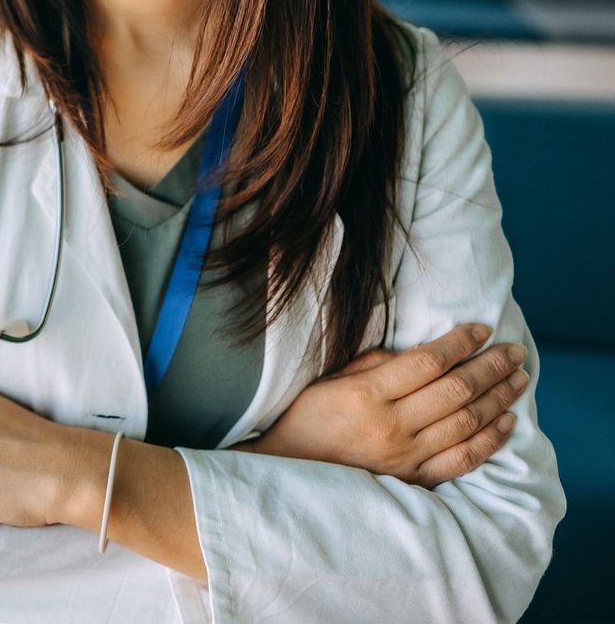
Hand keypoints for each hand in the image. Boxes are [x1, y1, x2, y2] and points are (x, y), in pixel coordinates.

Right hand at [243, 323, 526, 486]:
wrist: (289, 471)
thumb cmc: (308, 418)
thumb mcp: (331, 380)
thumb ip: (376, 365)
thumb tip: (424, 354)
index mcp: (366, 395)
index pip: (427, 362)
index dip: (459, 343)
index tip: (481, 328)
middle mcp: (391, 426)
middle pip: (456, 391)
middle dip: (491, 366)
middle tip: (514, 351)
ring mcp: (405, 457)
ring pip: (467, 423)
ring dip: (498, 398)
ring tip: (518, 379)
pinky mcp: (414, 479)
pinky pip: (463, 460)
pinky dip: (490, 440)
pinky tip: (506, 421)